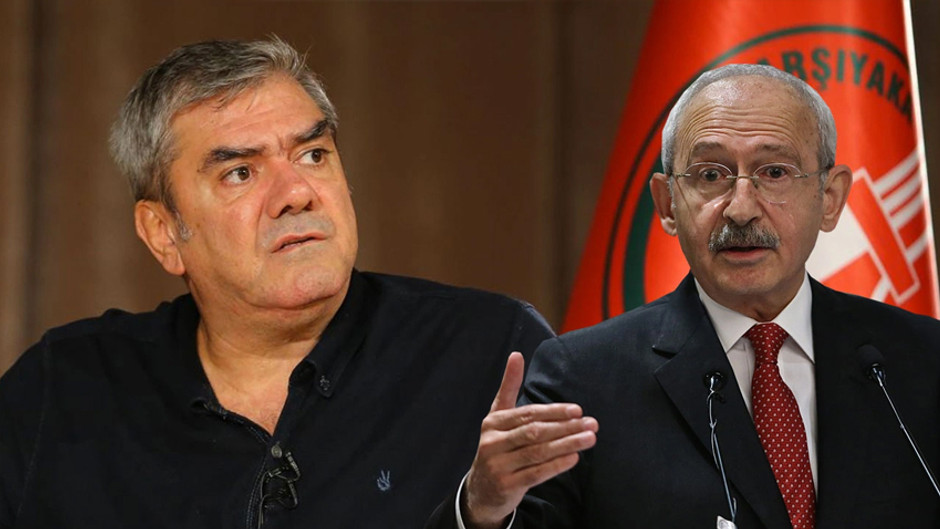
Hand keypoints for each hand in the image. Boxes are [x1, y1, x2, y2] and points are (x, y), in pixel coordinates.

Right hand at [461, 352, 597, 528]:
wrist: (481, 489)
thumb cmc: (497, 446)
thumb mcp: (498, 416)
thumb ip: (509, 387)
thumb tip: (516, 354)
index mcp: (493, 423)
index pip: (528, 414)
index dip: (554, 412)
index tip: (578, 410)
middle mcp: (492, 443)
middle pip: (535, 432)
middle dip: (565, 427)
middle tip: (592, 424)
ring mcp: (498, 466)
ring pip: (538, 452)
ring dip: (567, 445)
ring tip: (589, 439)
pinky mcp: (506, 486)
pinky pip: (536, 473)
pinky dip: (556, 465)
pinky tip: (574, 458)